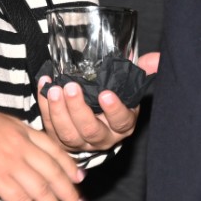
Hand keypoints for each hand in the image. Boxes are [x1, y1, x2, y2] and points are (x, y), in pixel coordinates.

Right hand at [0, 103, 84, 200]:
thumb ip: (17, 135)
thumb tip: (28, 149)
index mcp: (24, 129)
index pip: (55, 150)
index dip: (70, 167)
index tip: (80, 180)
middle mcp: (22, 146)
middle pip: (53, 173)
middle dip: (69, 194)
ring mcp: (11, 162)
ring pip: (42, 190)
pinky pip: (22, 200)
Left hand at [37, 53, 158, 152]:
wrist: (95, 121)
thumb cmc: (113, 99)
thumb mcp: (130, 87)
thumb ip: (142, 71)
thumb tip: (156, 58)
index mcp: (122, 125)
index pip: (121, 121)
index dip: (113, 110)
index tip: (105, 94)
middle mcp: (103, 138)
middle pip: (90, 130)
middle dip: (78, 109)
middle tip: (71, 87)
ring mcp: (81, 143)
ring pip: (68, 134)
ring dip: (58, 111)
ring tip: (53, 89)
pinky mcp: (61, 142)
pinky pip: (51, 128)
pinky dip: (45, 108)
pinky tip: (44, 87)